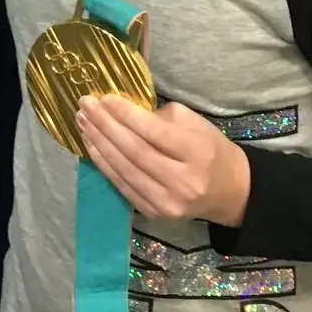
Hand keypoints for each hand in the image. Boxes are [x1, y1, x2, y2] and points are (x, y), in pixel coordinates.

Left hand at [76, 95, 250, 226]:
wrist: (229, 191)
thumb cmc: (209, 148)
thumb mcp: (194, 123)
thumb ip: (160, 117)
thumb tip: (121, 111)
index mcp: (197, 153)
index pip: (155, 132)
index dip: (126, 115)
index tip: (103, 97)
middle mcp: (182, 182)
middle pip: (134, 151)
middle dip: (105, 126)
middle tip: (84, 105)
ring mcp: (167, 202)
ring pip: (124, 170)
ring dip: (98, 144)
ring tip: (82, 122)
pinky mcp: (154, 214)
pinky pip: (122, 186)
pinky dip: (104, 165)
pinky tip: (91, 146)